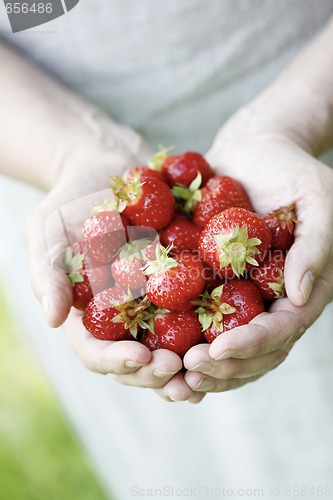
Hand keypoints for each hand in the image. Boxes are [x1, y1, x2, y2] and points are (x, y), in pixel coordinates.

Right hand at [25, 136, 203, 401]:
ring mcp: (156, 304)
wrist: (110, 169)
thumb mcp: (48, 233)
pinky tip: (236, 332)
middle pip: (139, 361)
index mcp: (90, 316)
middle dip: (158, 372)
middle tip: (179, 369)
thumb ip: (50, 275)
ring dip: (191, 365)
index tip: (140, 358)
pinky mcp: (184, 285)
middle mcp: (125, 319)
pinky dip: (216, 327)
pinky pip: (201, 311)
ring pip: (172, 347)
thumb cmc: (72, 202)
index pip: (97, 352)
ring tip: (209, 367)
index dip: (116, 362)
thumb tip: (53, 320)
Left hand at [158, 106, 332, 398]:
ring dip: (196, 365)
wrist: (254, 149)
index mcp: (298, 290)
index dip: (252, 345)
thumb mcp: (319, 198)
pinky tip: (148, 343)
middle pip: (250, 350)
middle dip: (221, 366)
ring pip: (221, 344)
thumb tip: (300, 295)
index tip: (218, 349)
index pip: (281, 331)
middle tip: (186, 371)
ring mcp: (238, 295)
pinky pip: (193, 314)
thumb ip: (315, 246)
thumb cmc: (291, 169)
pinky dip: (174, 333)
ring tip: (166, 371)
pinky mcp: (210, 281)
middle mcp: (268, 301)